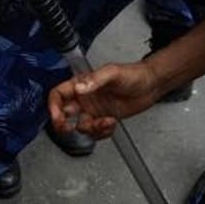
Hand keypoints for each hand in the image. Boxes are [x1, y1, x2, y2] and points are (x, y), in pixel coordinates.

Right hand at [47, 61, 163, 139]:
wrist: (151, 85)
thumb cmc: (133, 74)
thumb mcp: (112, 73)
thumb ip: (95, 80)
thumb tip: (79, 88)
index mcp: (81, 84)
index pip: (58, 94)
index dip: (53, 106)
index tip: (57, 116)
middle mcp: (84, 98)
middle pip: (63, 113)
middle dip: (63, 124)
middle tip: (68, 128)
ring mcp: (94, 110)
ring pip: (81, 126)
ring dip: (92, 129)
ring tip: (106, 122)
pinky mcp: (104, 120)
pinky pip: (96, 132)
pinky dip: (103, 132)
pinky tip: (112, 123)